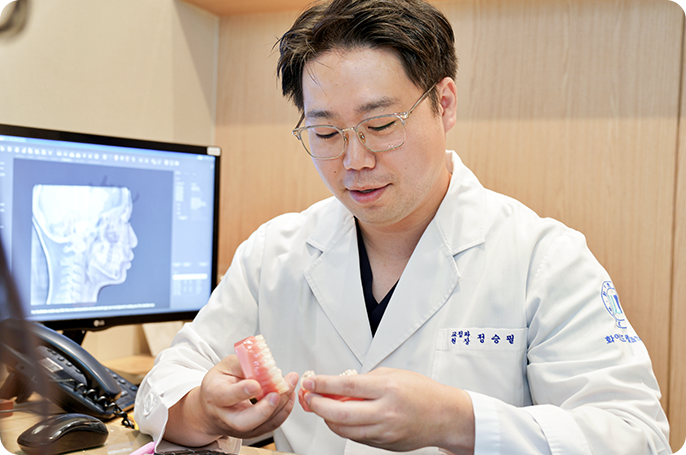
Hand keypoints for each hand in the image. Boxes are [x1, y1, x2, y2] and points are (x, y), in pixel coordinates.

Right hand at [165, 354, 297, 446]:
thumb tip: (263, 363)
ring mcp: (240, 428)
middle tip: (277, 394)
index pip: (227, 396)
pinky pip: (272, 424)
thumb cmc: (219, 385)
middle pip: (245, 422)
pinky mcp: (253, 432)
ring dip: (281, 405)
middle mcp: (227, 416)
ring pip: (263, 424)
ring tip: (289, 385)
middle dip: (265, 409)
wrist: (211, 409)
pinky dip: (284, 410)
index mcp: (216, 395)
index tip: (256, 384)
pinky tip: (289, 394)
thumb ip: (243, 363)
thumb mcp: (225, 367)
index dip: (242, 391)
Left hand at [299, 367, 473, 453]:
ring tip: (322, 407)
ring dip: (327, 419)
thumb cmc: (421, 391)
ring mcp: (385, 431)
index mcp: (387, 388)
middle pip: (340, 414)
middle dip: (318, 406)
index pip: (347, 387)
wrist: (444, 415)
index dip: (323, 384)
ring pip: (344, 430)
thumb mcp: (392, 374)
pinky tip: (340, 418)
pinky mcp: (384, 444)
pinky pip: (356, 437)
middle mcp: (386, 412)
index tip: (311, 382)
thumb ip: (364, 381)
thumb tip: (337, 386)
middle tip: (309, 398)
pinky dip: (343, 428)